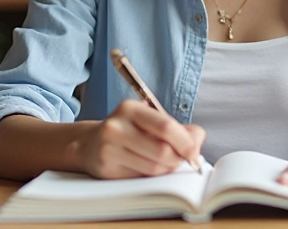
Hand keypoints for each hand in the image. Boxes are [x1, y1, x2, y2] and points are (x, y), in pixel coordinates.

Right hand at [80, 99, 204, 178]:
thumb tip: (197, 140)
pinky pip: (141, 178)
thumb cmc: (129, 131)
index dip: (185, 142)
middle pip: (162, 150)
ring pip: (153, 168)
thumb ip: (178, 129)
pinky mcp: (107, 169)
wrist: (90, 144)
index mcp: (130, 109)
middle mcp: (116, 127)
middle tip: (180, 160)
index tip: (194, 151)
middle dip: (177, 159)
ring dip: (166, 169)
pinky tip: (146, 167)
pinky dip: (151, 176)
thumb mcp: (150, 121)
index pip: (166, 126)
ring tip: (163, 163)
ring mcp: (109, 149)